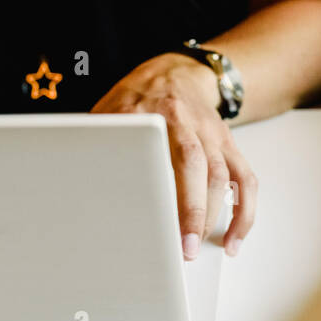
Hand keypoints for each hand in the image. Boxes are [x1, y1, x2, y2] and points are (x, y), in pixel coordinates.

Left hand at [91, 53, 255, 258]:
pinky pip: (246, 180)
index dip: (161, 186)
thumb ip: (100, 142)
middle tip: (185, 248)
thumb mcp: (109, 111)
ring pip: (224, 176)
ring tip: (205, 247)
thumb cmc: (138, 98)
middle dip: (194, 210)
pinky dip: (244, 211)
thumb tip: (75, 183)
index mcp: (154, 113)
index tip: (153, 220)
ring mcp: (213, 133)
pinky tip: (235, 237)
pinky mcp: (229, 144)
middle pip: (199, 166)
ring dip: (218, 215)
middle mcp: (189, 122)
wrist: (176, 72)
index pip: (161, 149)